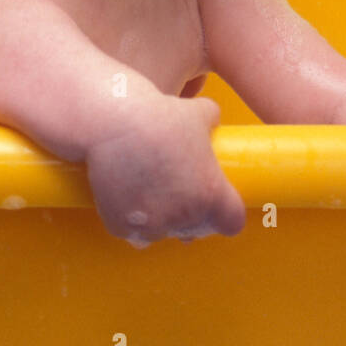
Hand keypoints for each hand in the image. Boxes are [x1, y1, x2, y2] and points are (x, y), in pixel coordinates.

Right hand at [84, 94, 245, 245]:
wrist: (113, 124)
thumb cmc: (159, 116)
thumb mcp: (198, 112)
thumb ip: (211, 121)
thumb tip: (212, 121)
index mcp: (210, 194)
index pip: (232, 222)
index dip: (226, 214)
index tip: (217, 204)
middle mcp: (184, 217)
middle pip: (196, 229)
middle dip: (191, 216)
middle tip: (179, 192)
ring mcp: (152, 226)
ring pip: (163, 232)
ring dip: (161, 220)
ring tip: (150, 192)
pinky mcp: (122, 227)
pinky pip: (133, 233)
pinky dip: (131, 221)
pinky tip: (128, 199)